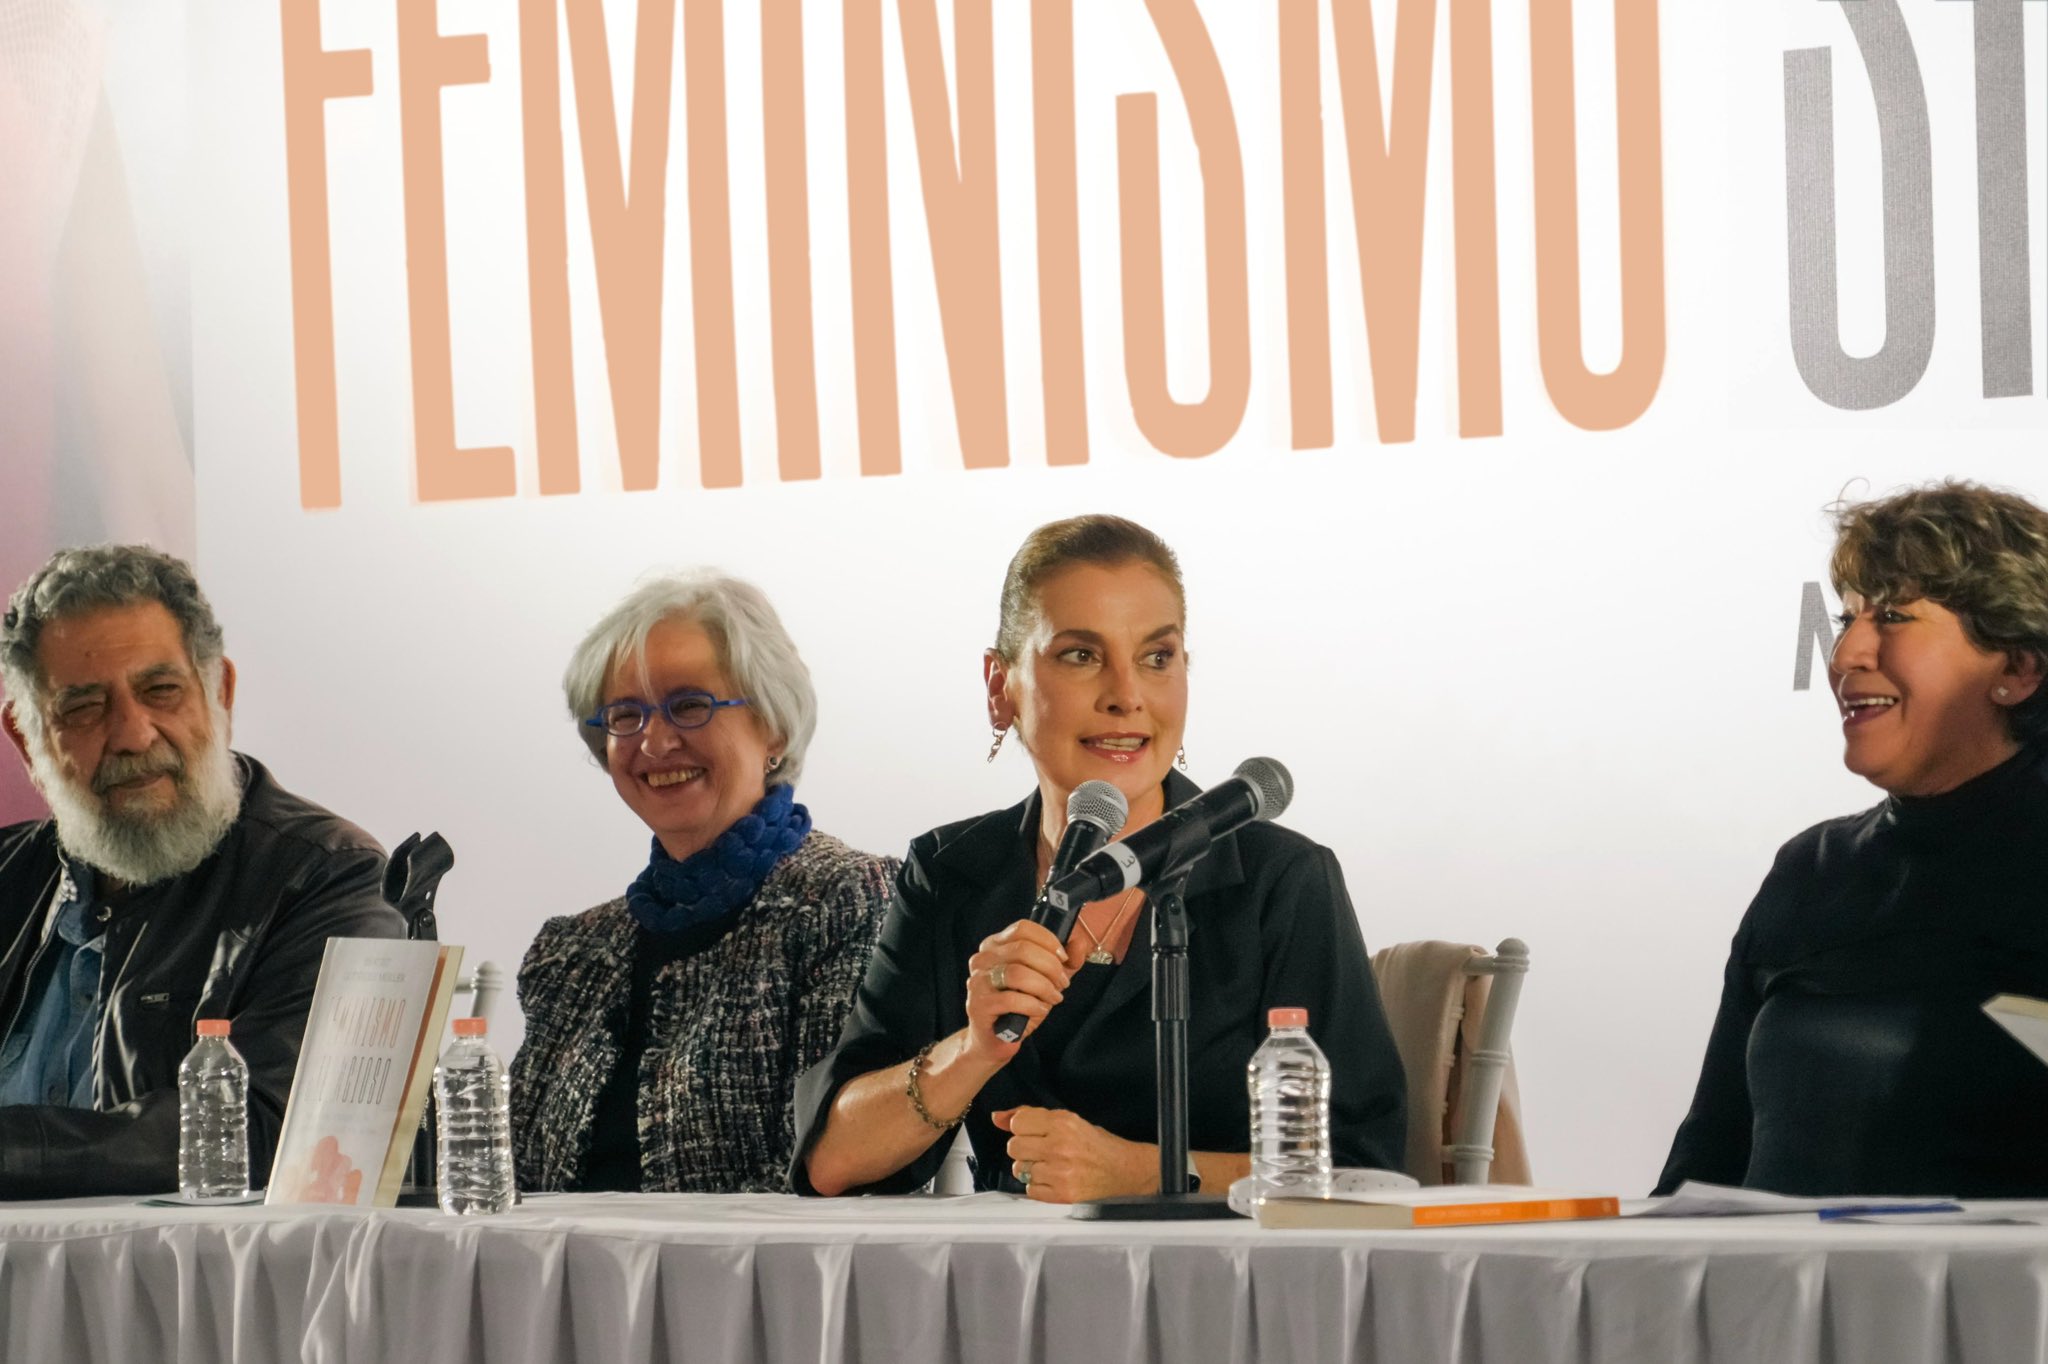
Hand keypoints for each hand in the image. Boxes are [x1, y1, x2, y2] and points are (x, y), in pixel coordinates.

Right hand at [961, 920, 1072, 1069]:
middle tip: (1062, 983)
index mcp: (995, 945)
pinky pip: (1011, 999)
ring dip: (1044, 987)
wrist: (995, 1038)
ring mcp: (977, 981)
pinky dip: (1033, 1005)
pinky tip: (1039, 1009)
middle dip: (1051, 967)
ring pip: (1018, 973)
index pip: (1023, 928)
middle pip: (1023, 949)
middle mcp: (982, 958)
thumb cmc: (1020, 1004)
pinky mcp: (978, 1004)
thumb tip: (1080, 943)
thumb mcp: (1047, 978)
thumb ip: (1066, 960)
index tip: (1063, 958)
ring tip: (1053, 998)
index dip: (1049, 941)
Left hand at [993, 1105, 1153, 1203]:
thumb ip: (1032, 1116)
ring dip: (1031, 1168)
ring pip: (1019, 1169)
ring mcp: (1059, 1172)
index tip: (1034, 1132)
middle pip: (1014, 1147)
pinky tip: (1054, 1179)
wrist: (1124, 1170)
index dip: (1022, 1128)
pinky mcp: (1061, 1194)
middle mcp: (1058, 1146)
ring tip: (1051, 1165)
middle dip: (1024, 1149)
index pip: (1017, 1123)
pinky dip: (1038, 1186)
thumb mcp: (1068, 1121)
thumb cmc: (1097, 1144)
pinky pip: (1030, 1190)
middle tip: (1042, 1150)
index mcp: (1062, 1123)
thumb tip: (997, 1117)